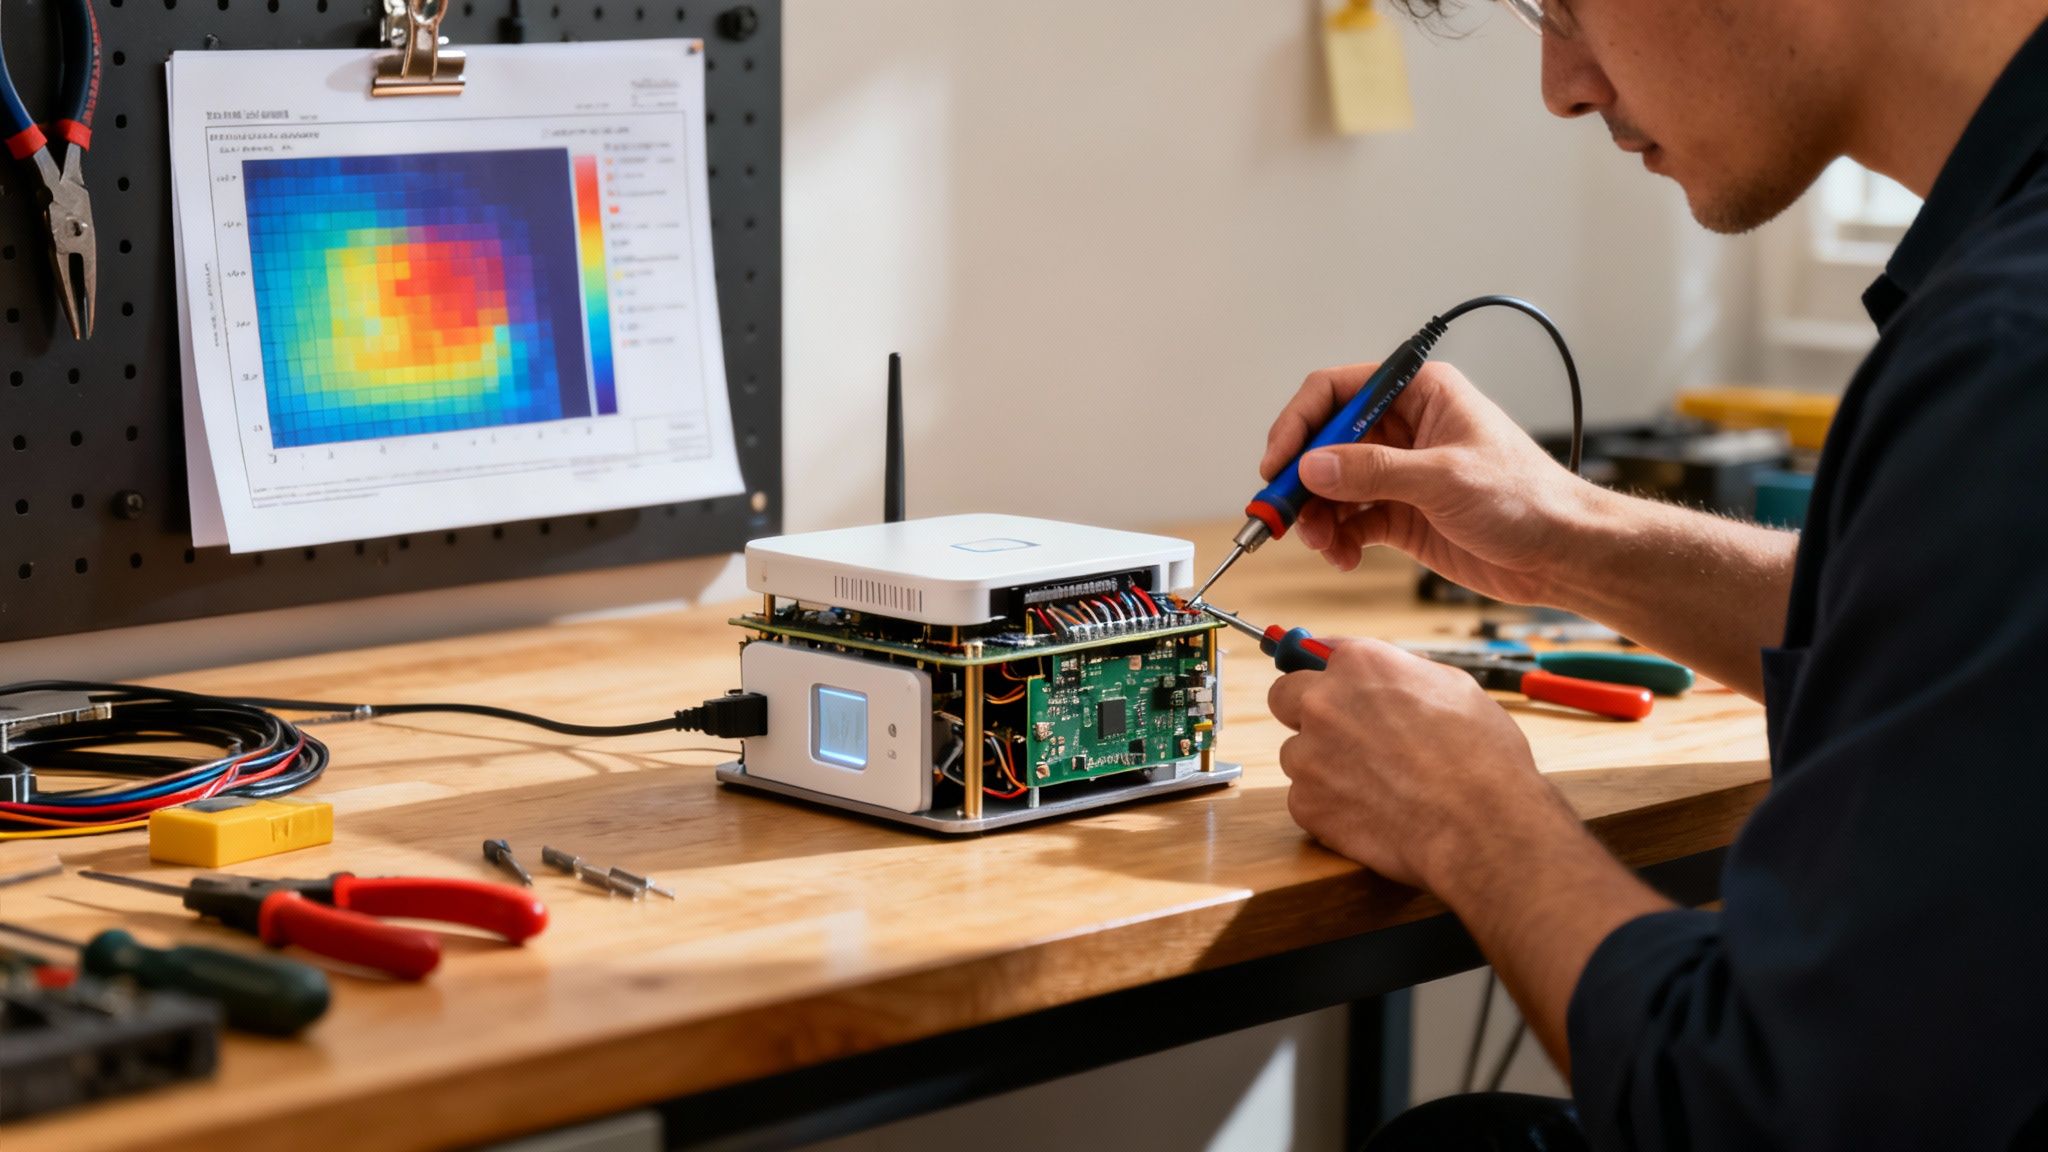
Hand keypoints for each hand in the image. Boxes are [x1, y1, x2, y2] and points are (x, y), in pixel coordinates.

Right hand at [1259, 361, 1600, 605]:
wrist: (1562, 554)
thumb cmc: (1528, 499)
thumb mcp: (1445, 478)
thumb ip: (1373, 471)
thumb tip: (1312, 467)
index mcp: (1420, 393)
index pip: (1337, 392)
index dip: (1299, 424)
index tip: (1278, 463)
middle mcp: (1404, 428)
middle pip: (1326, 442)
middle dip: (1301, 480)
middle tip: (1283, 513)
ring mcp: (1400, 472)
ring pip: (1331, 486)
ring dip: (1317, 516)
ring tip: (1322, 544)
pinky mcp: (1401, 513)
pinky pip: (1349, 521)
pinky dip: (1338, 540)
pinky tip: (1343, 556)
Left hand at [1267, 638, 1575, 888]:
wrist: (1482, 826)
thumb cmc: (1482, 758)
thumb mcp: (1454, 688)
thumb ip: (1403, 675)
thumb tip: (1385, 679)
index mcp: (1360, 664)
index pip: (1311, 653)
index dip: (1322, 675)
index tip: (1321, 684)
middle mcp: (1324, 702)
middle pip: (1284, 698)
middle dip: (1305, 714)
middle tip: (1342, 738)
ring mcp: (1309, 754)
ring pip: (1296, 754)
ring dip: (1322, 767)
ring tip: (1375, 785)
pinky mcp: (1306, 803)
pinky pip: (1305, 800)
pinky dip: (1330, 808)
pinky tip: (1371, 813)